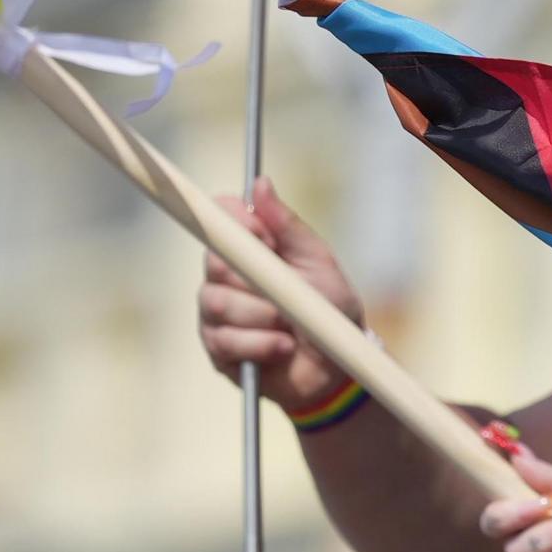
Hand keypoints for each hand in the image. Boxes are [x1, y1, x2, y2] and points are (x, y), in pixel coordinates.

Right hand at [196, 179, 366, 418]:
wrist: (337, 367)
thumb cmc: (329, 308)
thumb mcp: (318, 261)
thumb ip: (288, 225)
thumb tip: (261, 184)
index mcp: (249, 248)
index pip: (219, 218)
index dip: (238, 224)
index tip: (267, 238)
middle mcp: (223, 276)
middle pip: (214, 262)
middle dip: (254, 278)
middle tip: (286, 291)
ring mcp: (215, 313)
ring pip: (218, 303)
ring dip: (263, 315)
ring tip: (291, 326)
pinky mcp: (217, 349)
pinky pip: (226, 339)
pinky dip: (262, 343)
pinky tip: (283, 347)